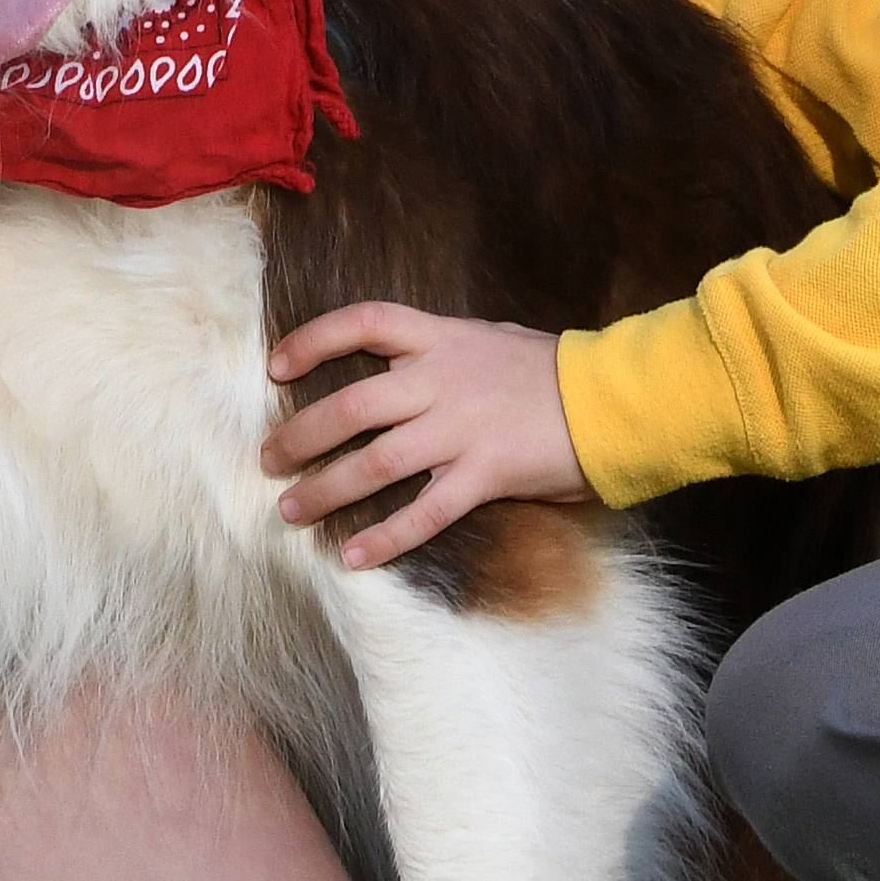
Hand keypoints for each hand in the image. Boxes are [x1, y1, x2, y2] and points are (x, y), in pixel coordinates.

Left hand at [262, 297, 592, 569]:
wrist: (613, 400)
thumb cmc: (555, 371)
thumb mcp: (492, 341)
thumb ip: (446, 352)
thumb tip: (407, 361)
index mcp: (442, 339)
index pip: (362, 323)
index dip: (313, 341)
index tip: (276, 365)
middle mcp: (441, 381)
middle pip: (351, 405)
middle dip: (301, 434)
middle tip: (267, 459)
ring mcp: (460, 429)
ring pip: (374, 461)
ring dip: (325, 489)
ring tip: (289, 511)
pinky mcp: (484, 474)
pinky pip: (423, 512)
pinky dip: (383, 538)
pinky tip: (352, 557)